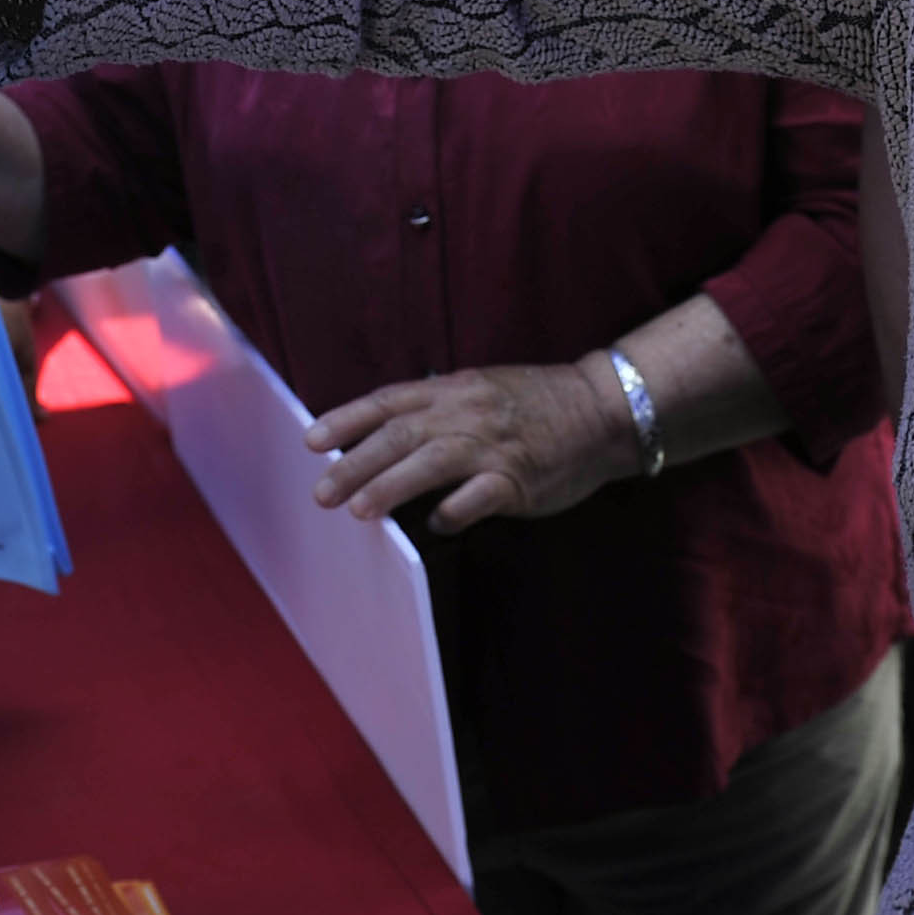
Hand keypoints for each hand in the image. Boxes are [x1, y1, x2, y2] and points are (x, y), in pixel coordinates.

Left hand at [304, 360, 633, 531]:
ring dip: (392, 485)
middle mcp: (467, 412)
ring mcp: (494, 444)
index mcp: (453, 389)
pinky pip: (480, 495)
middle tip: (321, 492)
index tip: (311, 441)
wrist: (602, 408)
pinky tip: (436, 525)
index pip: (388, 401)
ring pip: (432, 462)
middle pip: (400, 435)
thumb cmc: (535, 403)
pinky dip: (455, 510)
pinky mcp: (520, 476)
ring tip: (359, 510)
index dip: (347, 420)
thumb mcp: (480, 388)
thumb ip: (436, 407)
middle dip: (356, 463)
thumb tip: (384, 435)